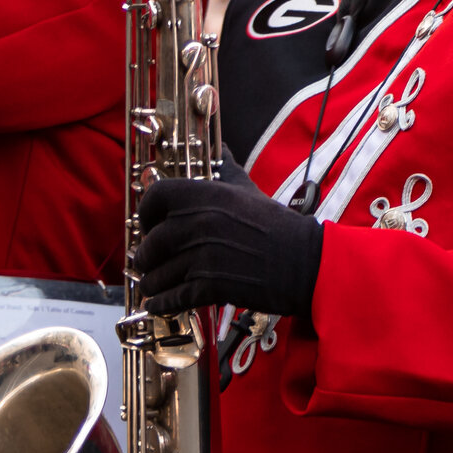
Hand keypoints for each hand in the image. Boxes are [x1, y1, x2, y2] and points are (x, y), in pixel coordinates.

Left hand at [133, 162, 323, 317]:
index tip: (150, 225)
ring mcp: (204, 256)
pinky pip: (170, 298)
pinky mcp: (209, 286)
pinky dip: (162, 303)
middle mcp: (201, 223)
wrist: (306, 262)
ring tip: (156, 285)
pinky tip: (162, 302)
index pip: (156, 198)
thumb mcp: (251, 192)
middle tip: (151, 262)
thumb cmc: (279, 227)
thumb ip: (228, 171)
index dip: (146, 213)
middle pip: (150, 243)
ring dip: (152, 283)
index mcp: (209, 196)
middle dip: (146, 257)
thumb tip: (219, 148)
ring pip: (156, 275)